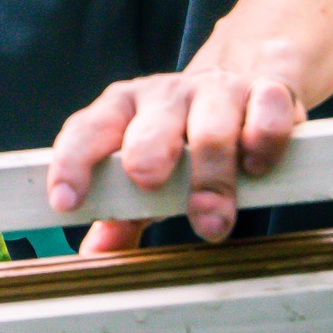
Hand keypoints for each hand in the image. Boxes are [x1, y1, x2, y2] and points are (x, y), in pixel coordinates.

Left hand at [47, 66, 304, 251]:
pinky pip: (266, 113)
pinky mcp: (267, 91)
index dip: (73, 163)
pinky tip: (256, 167)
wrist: (243, 79)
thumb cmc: (182, 141)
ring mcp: (216, 91)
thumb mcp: (146, 174)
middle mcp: (165, 96)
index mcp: (122, 110)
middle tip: (148, 185)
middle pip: (151, 126)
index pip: (87, 131)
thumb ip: (122, 213)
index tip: (66, 202)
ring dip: (213, 177)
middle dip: (148, 155)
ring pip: (212, 129)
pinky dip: (262, 142)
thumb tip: (95, 253)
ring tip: (211, 219)